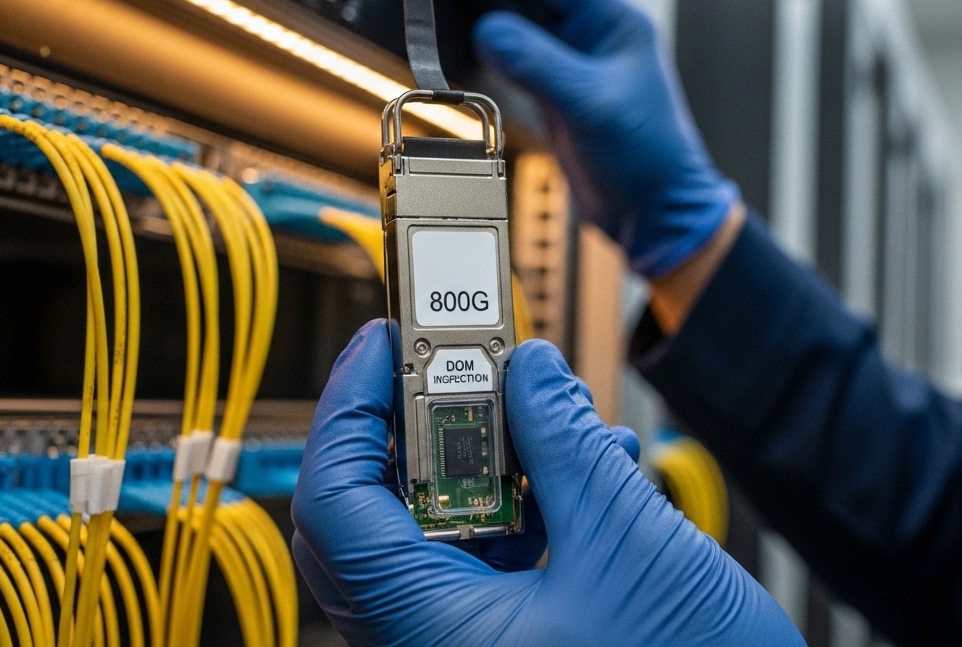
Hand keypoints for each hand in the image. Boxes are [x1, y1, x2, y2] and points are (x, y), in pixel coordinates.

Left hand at [291, 320, 800, 645]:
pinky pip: (493, 551)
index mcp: (431, 631)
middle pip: (380, 509)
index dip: (348, 408)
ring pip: (440, 527)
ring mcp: (473, 639)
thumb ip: (565, 446)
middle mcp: (434, 639)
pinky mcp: (517, 634)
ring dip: (488, 455)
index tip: (384, 343)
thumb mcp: (625, 545)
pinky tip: (587, 462)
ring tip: (543, 409)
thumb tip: (526, 369)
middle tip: (458, 364)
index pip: (336, 502)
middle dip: (422, 423)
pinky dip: (529, 497)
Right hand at [425, 0, 739, 278]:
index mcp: (616, 21)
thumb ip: (539, 64)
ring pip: (521, 18)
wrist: (656, 212)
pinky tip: (464, 39)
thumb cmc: (651, 158)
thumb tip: (491, 30)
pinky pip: (518, 53)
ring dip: (483, 6)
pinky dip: (489, 44)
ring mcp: (577, 62)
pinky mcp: (560, 90)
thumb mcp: (591, 105)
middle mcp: (596, 34)